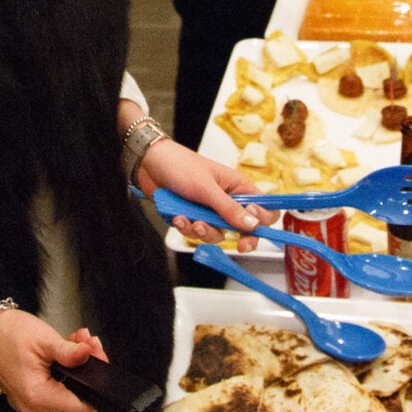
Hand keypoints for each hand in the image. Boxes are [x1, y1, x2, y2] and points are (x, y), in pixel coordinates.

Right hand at [0, 308, 102, 411]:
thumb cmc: (8, 334)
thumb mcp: (44, 340)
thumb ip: (70, 353)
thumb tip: (90, 355)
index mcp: (38, 397)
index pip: (83, 408)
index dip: (95, 385)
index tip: (96, 359)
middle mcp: (34, 407)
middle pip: (76, 396)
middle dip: (86, 367)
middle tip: (86, 341)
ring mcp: (30, 402)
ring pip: (66, 390)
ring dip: (75, 365)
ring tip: (75, 340)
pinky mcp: (29, 394)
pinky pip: (53, 387)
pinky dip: (62, 369)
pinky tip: (63, 350)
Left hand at [134, 137, 277, 242]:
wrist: (149, 165)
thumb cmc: (180, 165)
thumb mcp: (207, 188)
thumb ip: (229, 208)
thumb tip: (254, 225)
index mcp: (237, 187)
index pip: (263, 208)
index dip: (262, 220)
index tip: (252, 225)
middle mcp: (227, 200)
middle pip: (244, 228)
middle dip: (238, 237)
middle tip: (239, 246)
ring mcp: (210, 210)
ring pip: (218, 234)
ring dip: (205, 231)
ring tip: (192, 220)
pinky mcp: (194, 217)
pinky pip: (197, 233)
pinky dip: (188, 227)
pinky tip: (178, 217)